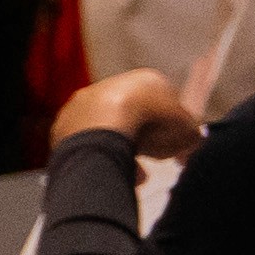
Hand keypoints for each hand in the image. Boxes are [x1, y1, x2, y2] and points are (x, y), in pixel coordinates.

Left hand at [58, 66, 210, 168]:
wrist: (103, 127)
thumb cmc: (153, 123)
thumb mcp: (188, 131)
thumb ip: (190, 137)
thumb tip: (189, 145)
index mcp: (144, 80)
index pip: (164, 102)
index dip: (172, 127)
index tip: (175, 146)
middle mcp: (110, 85)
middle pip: (133, 114)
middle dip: (144, 138)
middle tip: (154, 157)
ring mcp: (83, 104)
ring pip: (108, 130)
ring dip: (123, 150)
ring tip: (136, 174)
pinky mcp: (64, 124)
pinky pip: (88, 145)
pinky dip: (101, 158)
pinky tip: (115, 174)